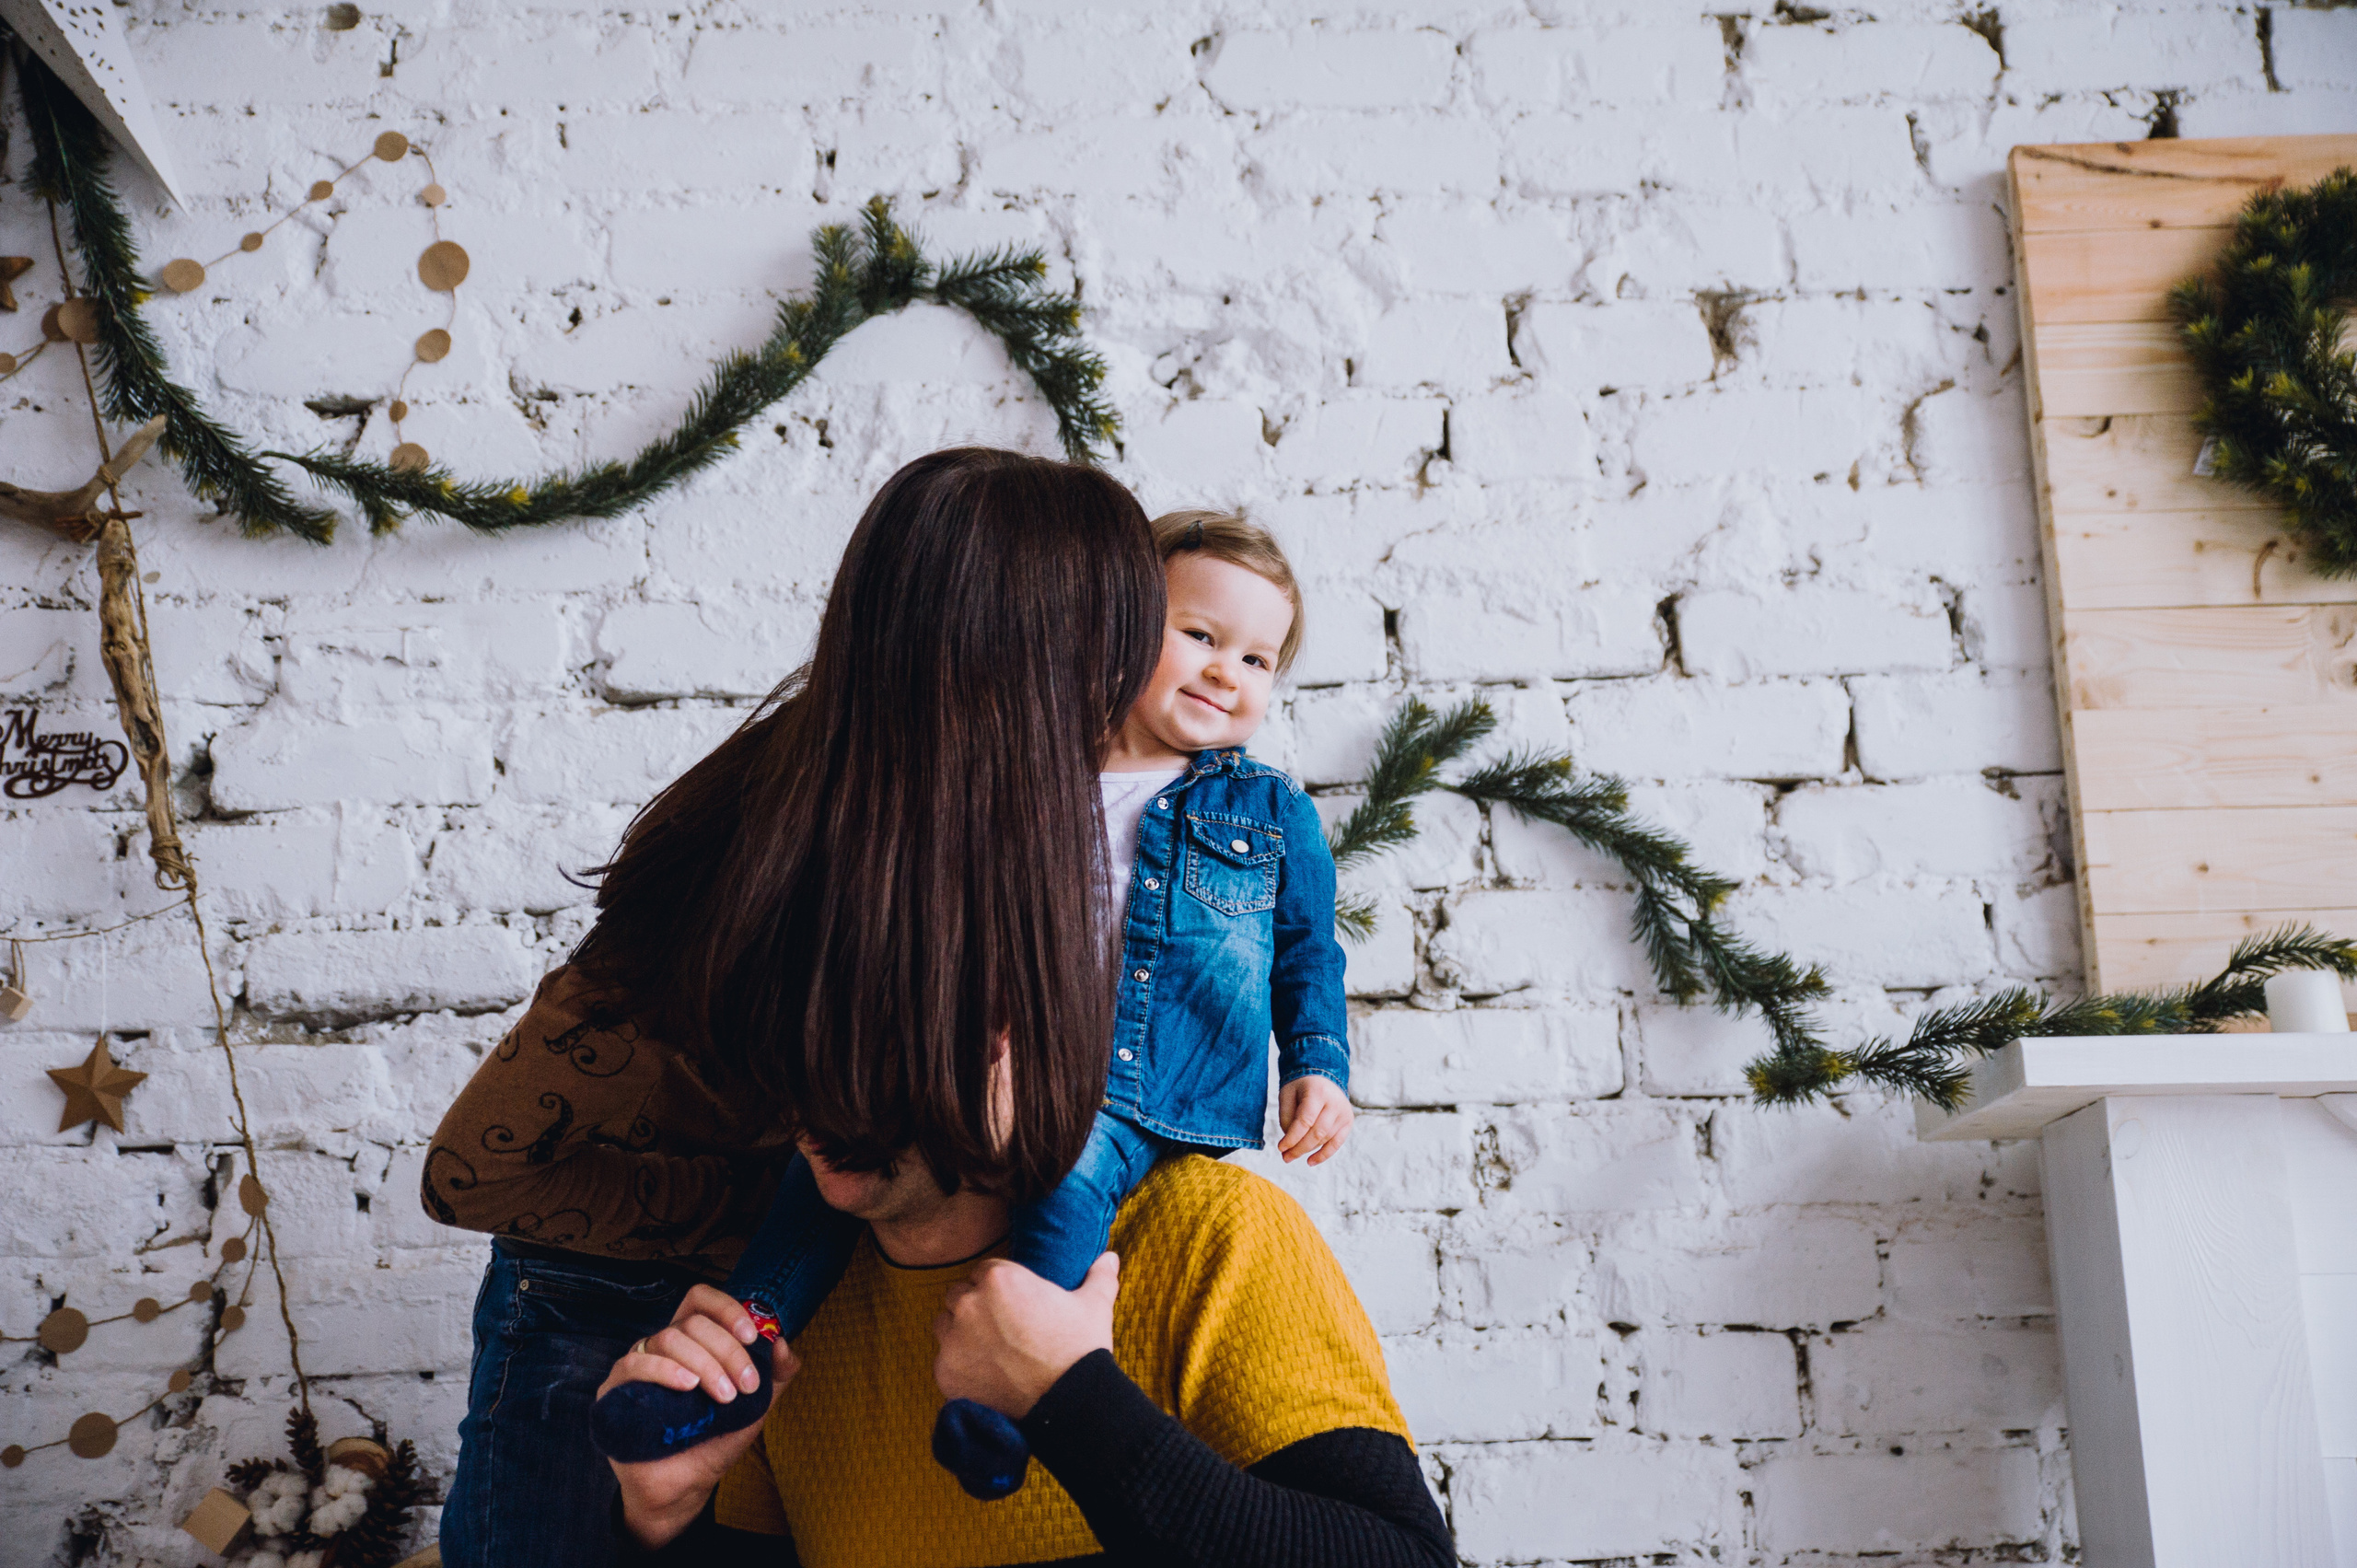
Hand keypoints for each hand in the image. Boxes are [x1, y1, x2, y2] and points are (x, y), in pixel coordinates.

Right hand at [602, 1285, 801, 1548]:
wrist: (685, 1486)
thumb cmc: (715, 1439)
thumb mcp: (755, 1406)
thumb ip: (776, 1375)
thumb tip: (783, 1343)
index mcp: (694, 1341)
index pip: (702, 1301)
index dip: (727, 1309)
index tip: (752, 1336)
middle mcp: (665, 1347)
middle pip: (693, 1323)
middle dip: (727, 1351)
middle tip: (744, 1386)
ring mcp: (638, 1365)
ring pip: (668, 1338)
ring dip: (704, 1364)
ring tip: (723, 1396)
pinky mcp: (615, 1389)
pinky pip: (634, 1363)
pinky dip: (664, 1369)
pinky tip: (687, 1386)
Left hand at [932, 1252, 1118, 1419]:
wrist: (1069, 1404)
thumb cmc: (1080, 1349)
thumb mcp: (1094, 1305)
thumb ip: (1098, 1277)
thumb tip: (1110, 1257)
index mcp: (999, 1278)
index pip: (984, 1272)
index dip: (999, 1288)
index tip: (1013, 1306)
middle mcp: (969, 1304)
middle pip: (959, 1296)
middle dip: (975, 1308)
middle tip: (1001, 1330)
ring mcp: (953, 1340)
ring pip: (945, 1326)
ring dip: (960, 1334)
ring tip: (990, 1352)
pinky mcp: (946, 1373)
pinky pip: (944, 1362)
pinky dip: (959, 1368)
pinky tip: (985, 1377)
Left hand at [1277, 1076, 1353, 1164]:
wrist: (1322, 1074)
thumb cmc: (1301, 1086)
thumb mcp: (1287, 1094)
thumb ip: (1287, 1117)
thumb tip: (1291, 1142)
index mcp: (1318, 1092)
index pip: (1305, 1121)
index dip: (1292, 1137)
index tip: (1280, 1147)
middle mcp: (1335, 1103)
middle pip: (1316, 1133)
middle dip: (1299, 1148)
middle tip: (1285, 1157)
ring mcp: (1344, 1113)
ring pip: (1324, 1139)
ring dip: (1307, 1151)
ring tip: (1291, 1156)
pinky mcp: (1348, 1121)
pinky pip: (1337, 1143)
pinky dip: (1323, 1155)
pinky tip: (1310, 1162)